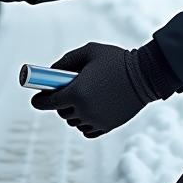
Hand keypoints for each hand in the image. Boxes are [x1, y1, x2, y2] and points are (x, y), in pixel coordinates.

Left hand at [30, 41, 156, 136]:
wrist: (146, 76)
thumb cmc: (116, 60)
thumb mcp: (88, 52)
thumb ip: (66, 60)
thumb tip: (51, 71)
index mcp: (76, 93)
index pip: (48, 103)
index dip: (39, 101)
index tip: (36, 98)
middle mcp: (84, 110)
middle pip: (61, 112)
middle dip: (58, 102)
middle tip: (62, 92)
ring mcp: (96, 121)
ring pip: (73, 122)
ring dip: (72, 112)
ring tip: (78, 100)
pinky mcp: (107, 127)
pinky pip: (86, 130)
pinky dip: (84, 122)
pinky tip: (88, 110)